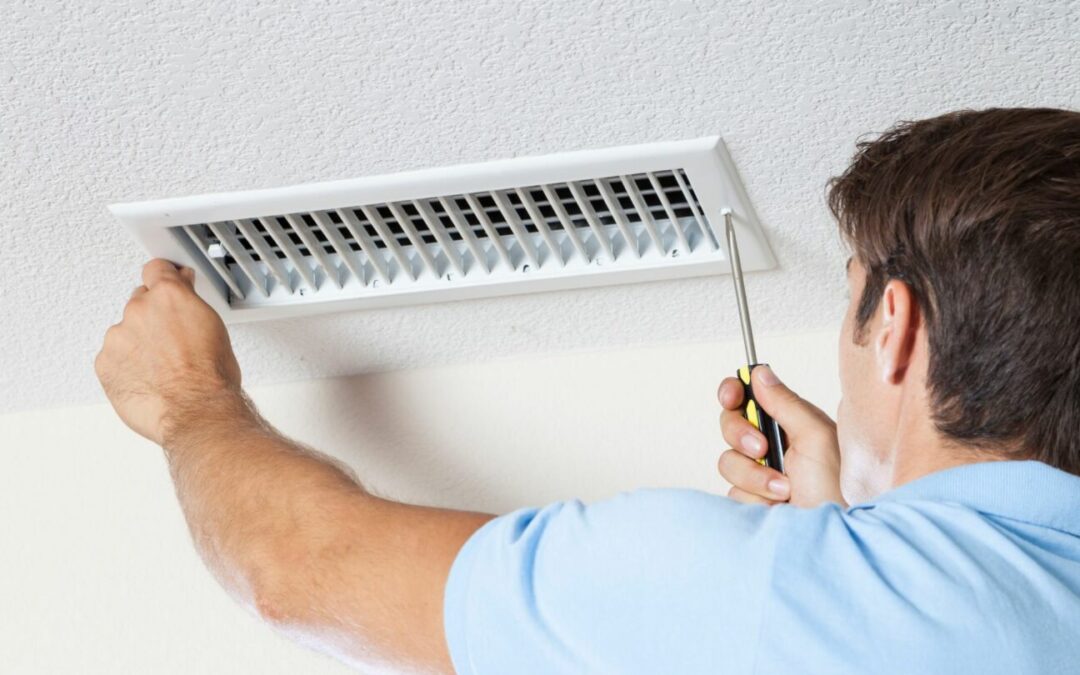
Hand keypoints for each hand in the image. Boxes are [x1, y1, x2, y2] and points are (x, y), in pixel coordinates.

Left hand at [95, 260, 244, 445]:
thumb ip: (192, 307)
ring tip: (161, 368)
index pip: (156, 269)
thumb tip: (187, 300)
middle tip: (171, 340)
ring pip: (125, 333)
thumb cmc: (211, 378)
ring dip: (138, 345)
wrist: (195, 412)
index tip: (164, 280)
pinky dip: (126, 367)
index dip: (163, 276)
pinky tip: (148, 379)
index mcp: (170, 296)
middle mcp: (139, 310)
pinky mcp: (104, 363)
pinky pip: (113, 358)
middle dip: (153, 317)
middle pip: (140, 302)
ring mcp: (118, 336)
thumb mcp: (214, 329)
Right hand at [716, 366, 845, 507]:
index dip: (733, 392)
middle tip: (762, 448)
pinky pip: (732, 489)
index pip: (749, 397)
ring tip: (784, 489)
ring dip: (755, 475)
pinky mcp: (749, 498)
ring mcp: (757, 473)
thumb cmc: (834, 489)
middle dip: (741, 435)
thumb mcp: (816, 437)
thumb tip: (760, 373)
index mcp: (789, 423)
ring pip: (728, 460)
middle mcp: (771, 445)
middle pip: (729, 424)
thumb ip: (786, 403)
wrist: (827, 536)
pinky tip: (777, 505)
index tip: (731, 396)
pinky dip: (755, 496)